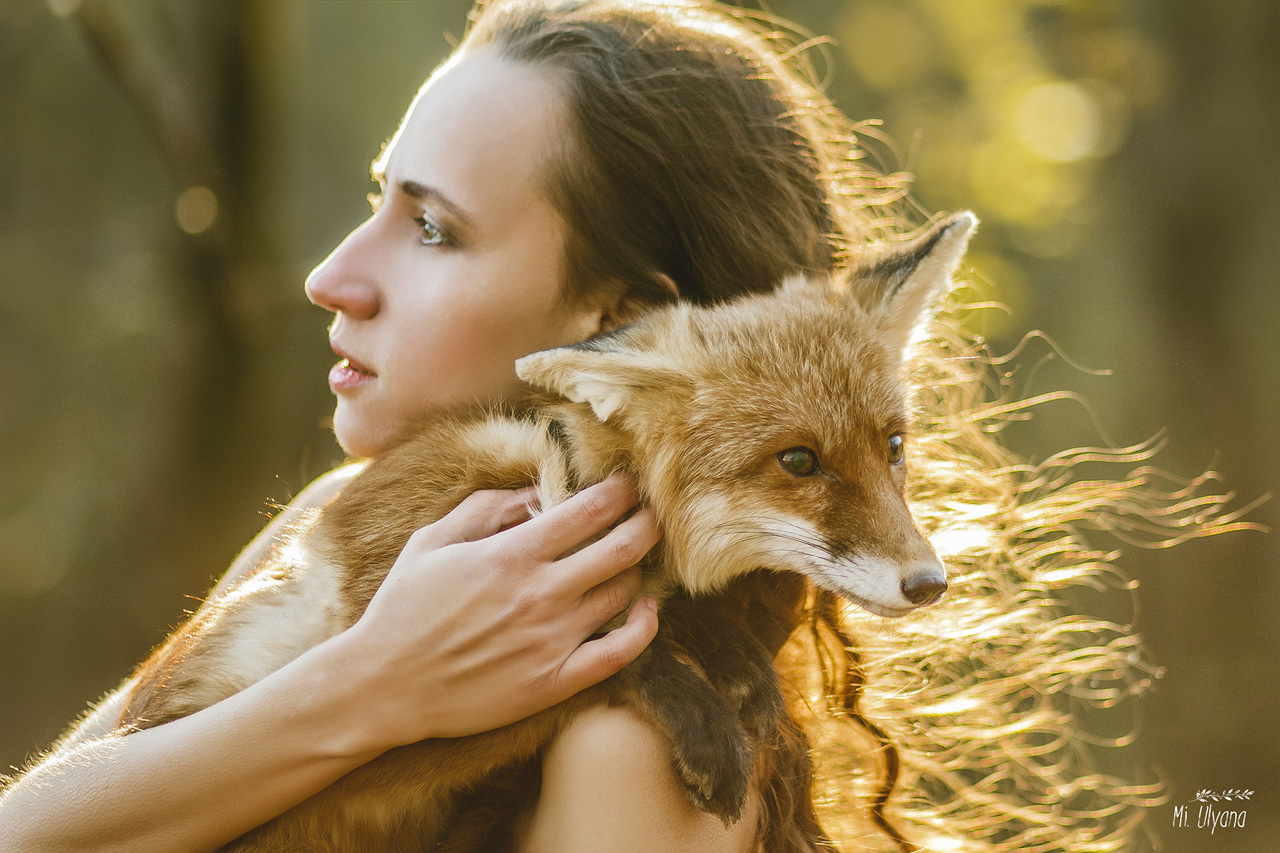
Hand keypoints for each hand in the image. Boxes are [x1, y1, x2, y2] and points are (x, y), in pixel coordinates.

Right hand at [327, 472, 660, 749]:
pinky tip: (645, 610)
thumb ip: (485, 508)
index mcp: (510, 555)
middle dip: (646, 523)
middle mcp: (539, 595)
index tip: (630, 483)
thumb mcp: (431, 542)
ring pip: (624, 594)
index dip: (620, 491)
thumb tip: (534, 490)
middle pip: (622, 548)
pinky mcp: (554, 682)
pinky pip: (620, 652)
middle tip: (652, 513)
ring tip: (634, 560)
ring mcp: (551, 641)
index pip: (589, 511)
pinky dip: (643, 627)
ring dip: (637, 570)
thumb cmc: (402, 608)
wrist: (383, 686)